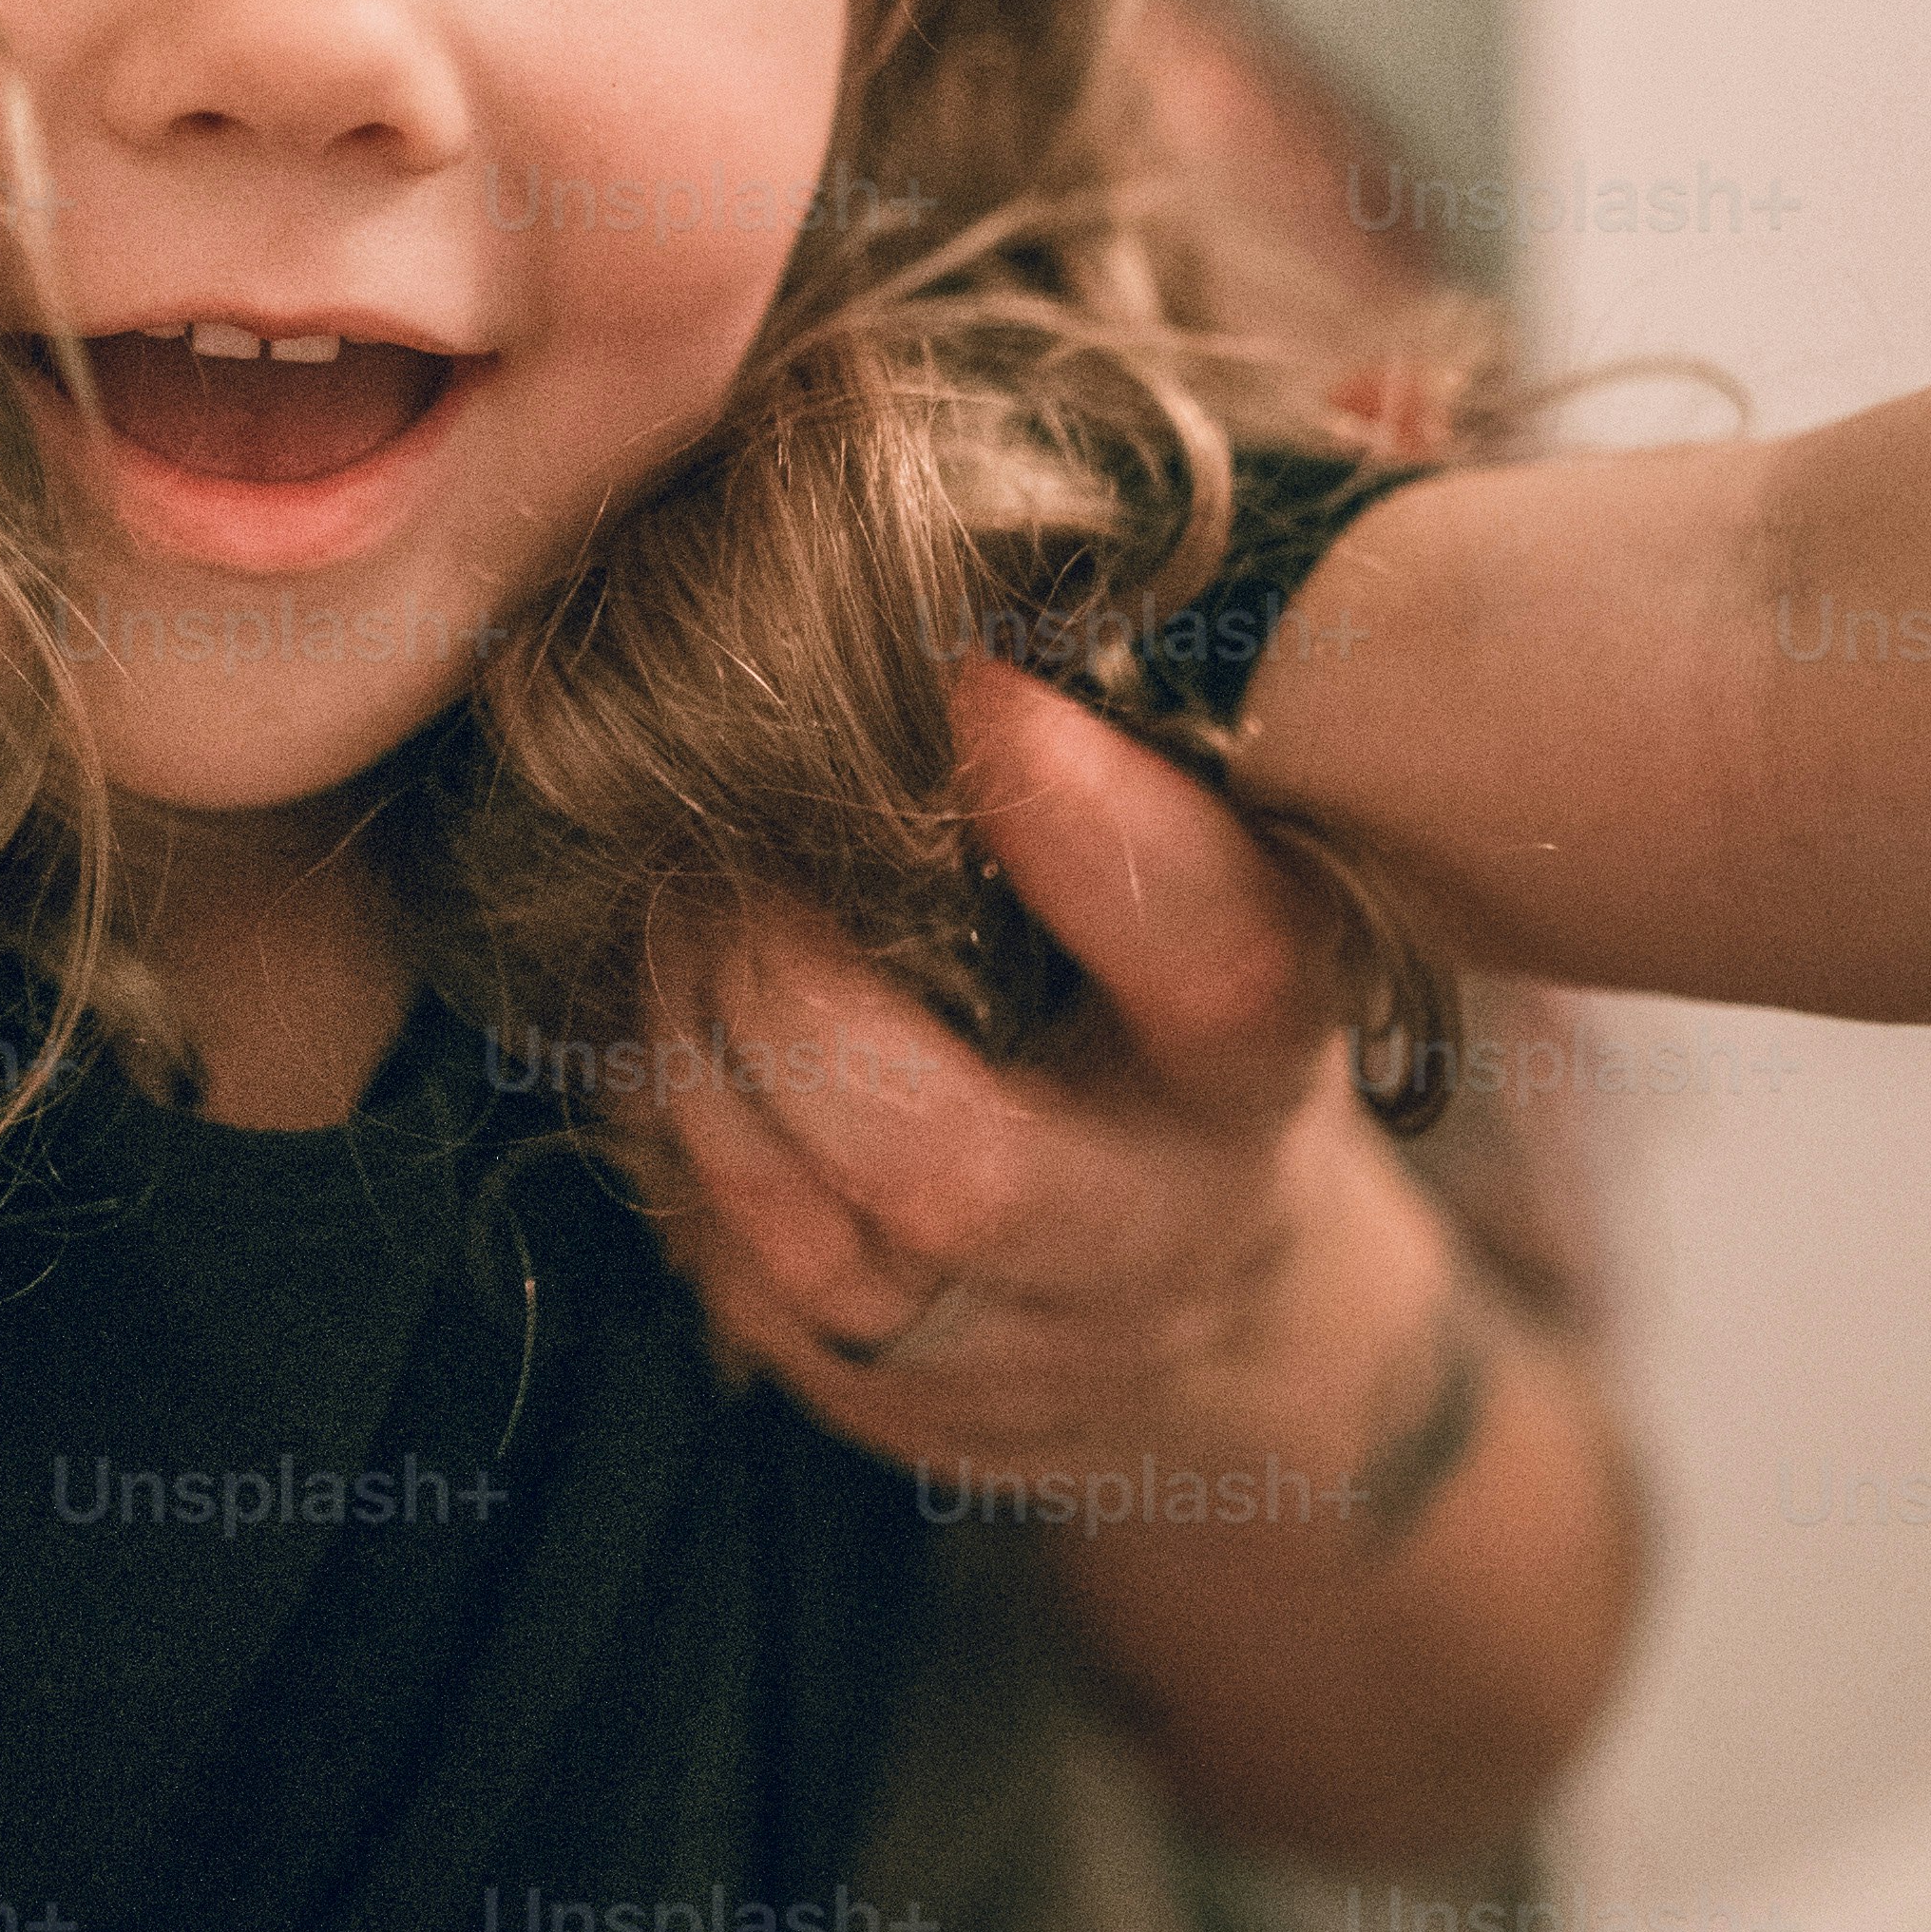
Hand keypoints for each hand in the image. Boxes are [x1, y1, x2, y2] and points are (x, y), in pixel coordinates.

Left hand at [619, 657, 1452, 1508]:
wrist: (1209, 1293)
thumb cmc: (1175, 1007)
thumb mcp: (1230, 874)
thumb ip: (1166, 728)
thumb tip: (1085, 521)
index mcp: (1262, 1058)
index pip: (1212, 957)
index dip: (1086, 821)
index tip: (966, 675)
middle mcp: (1160, 1229)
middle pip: (957, 1170)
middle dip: (786, 997)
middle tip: (712, 855)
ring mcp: (1025, 1354)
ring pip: (808, 1247)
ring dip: (695, 1069)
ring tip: (668, 927)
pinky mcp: (897, 1410)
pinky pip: (740, 1287)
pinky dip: (683, 1152)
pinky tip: (679, 1043)